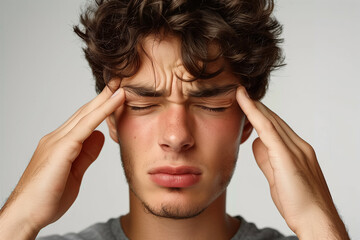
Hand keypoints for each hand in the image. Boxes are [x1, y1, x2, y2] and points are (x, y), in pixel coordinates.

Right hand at [0, 87, 124, 239]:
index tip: (115, 95)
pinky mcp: (61, 149)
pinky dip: (103, 111)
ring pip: (85, 115)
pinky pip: (86, 126)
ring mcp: (57, 141)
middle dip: (102, 96)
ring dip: (104, 99)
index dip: (99, 107)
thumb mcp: (75, 172)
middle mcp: (57, 137)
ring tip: (120, 85)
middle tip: (118, 81)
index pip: (84, 120)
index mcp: (60, 144)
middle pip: (84, 112)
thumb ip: (87, 154)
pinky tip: (115, 100)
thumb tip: (100, 137)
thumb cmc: (47, 197)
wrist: (26, 214)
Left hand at [236, 86, 348, 239]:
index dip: (261, 114)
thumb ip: (266, 159)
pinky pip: (268, 129)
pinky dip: (254, 113)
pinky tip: (243, 102)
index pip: (276, 127)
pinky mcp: (287, 155)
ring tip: (240, 94)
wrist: (316, 220)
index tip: (247, 104)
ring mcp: (295, 149)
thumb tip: (256, 143)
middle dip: (257, 106)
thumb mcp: (277, 177)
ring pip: (271, 120)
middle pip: (274, 120)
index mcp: (298, 151)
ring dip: (254, 106)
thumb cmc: (298, 203)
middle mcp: (299, 146)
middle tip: (241, 93)